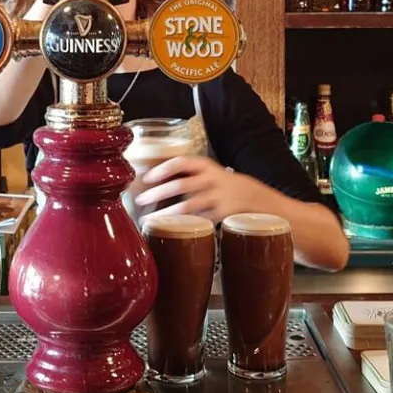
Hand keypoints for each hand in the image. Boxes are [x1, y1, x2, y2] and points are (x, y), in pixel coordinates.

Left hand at [134, 155, 262, 223]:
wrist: (252, 196)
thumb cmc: (220, 184)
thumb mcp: (207, 172)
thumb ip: (186, 174)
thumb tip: (152, 180)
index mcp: (205, 166)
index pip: (181, 162)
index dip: (163, 168)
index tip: (147, 178)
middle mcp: (211, 179)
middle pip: (181, 184)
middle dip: (158, 193)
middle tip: (140, 200)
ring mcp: (218, 197)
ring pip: (188, 206)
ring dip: (166, 214)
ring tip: (148, 221)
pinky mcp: (222, 214)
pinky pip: (199, 220)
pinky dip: (183, 225)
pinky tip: (170, 230)